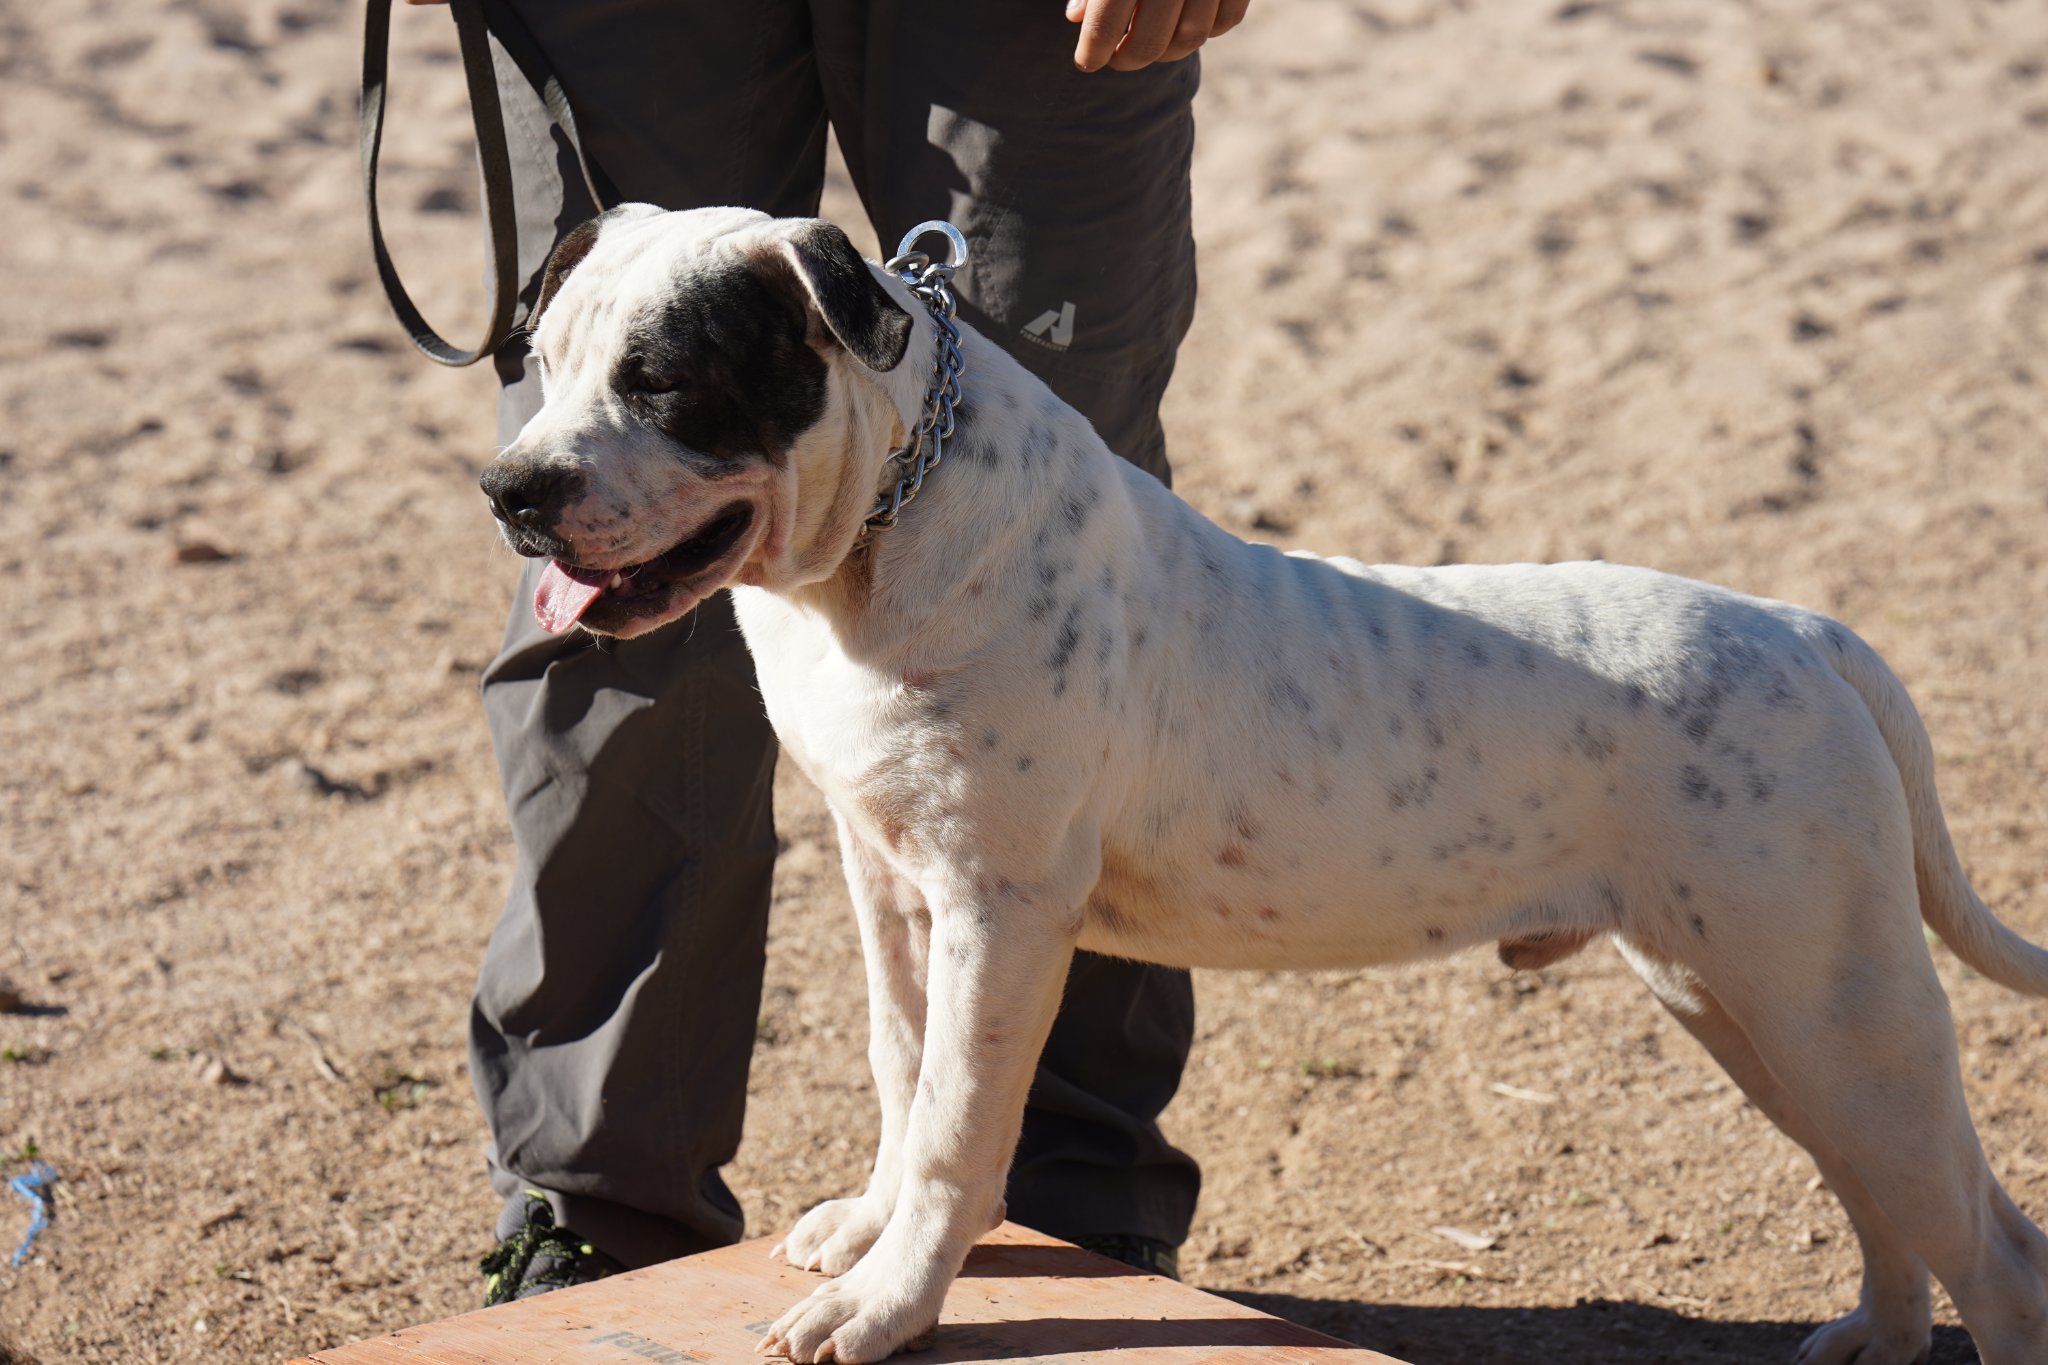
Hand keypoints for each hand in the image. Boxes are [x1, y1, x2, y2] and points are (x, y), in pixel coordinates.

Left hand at [1068, 0, 1250, 72]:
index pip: (1105, 23)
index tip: (1086, 62)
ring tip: (1148, 44)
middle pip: (1149, 41)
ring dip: (1168, 50)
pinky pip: (1227, 21)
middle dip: (1128, 59)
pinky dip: (1207, 31)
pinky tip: (1185, 26)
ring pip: (1191, 38)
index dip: (1092, 51)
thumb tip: (1075, 17)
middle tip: (1116, 59)